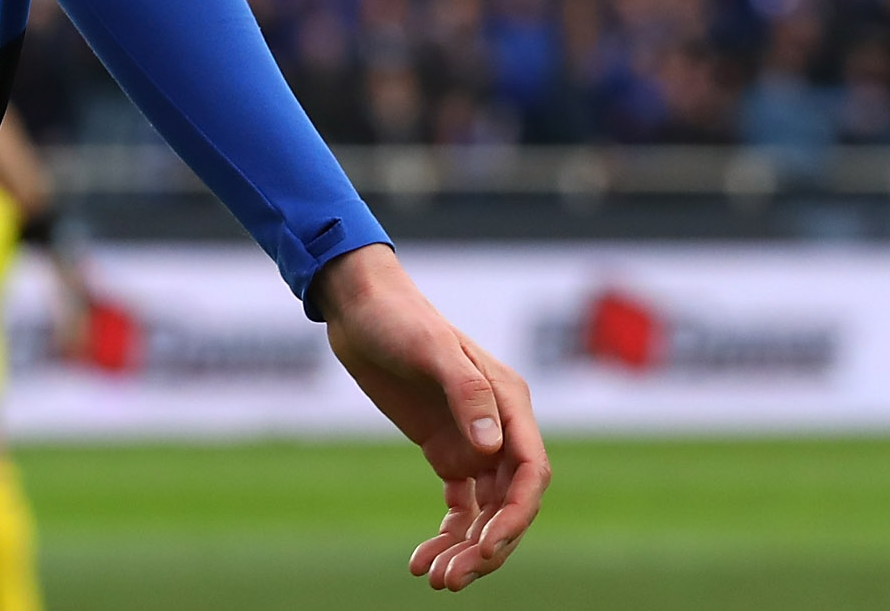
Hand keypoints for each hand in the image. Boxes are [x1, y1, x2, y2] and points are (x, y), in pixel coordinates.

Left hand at [315, 244, 548, 590]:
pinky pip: (459, 506)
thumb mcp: (431, 350)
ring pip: (484, 513)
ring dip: (466, 550)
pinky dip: (447, 535)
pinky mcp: (445, 449)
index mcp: (509, 403)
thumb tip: (493, 447)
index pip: (530, 473)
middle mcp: (499, 428)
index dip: (515, 517)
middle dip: (487, 548)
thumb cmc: (399, 319)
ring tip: (432, 578)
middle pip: (509, 504)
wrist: (359, 309)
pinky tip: (421, 559)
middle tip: (449, 581)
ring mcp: (473, 442)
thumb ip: (467, 393)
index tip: (485, 548)